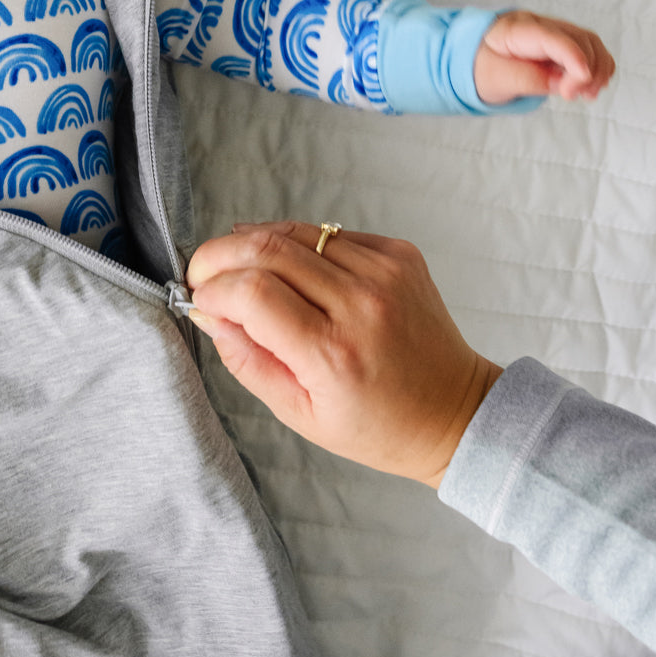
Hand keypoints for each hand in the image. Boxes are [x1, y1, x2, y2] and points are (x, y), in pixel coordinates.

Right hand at [184, 221, 502, 485]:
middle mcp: (361, 304)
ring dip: (253, 244)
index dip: (212, 288)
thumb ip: (245, 359)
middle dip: (218, 255)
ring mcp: (384, 272)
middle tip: (205, 275)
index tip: (201, 301)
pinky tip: (292, 272)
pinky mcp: (398, 253)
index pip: (251, 292)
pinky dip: (296, 245)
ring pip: (293, 231)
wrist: (454, 412)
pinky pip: (327, 233)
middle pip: (265, 247)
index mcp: (333, 353)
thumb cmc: (377, 425)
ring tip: (240, 269)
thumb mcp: (297, 413)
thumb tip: (207, 312)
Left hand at [474, 11, 613, 103]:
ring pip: (590, 43)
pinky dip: (597, 69)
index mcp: (516, 30)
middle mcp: (540, 25)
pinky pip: (591, 51)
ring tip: (588, 95)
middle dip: (586, 68)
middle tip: (571, 96)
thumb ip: (527, 79)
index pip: (551, 38)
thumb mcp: (495, 79)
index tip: (582, 80)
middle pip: (578, 38)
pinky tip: (590, 89)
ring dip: (598, 69)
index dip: (572, 56)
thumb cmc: (483, 68)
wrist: (478, 62)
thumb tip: (563, 83)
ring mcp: (555, 33)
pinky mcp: (565, 44)